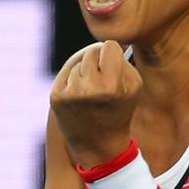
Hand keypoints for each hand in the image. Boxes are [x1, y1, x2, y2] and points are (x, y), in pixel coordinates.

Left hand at [50, 41, 142, 167]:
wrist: (99, 145)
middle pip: (91, 52)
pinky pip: (65, 72)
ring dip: (85, 72)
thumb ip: (120, 58)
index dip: (113, 56)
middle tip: (103, 83)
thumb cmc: (120, 110)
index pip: (109, 46)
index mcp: (111, 86)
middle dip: (97, 63)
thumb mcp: (133, 86)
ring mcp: (69, 93)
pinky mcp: (55, 97)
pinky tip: (80, 96)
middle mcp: (88, 89)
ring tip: (92, 94)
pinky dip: (73, 79)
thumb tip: (101, 43)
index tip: (114, 71)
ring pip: (77, 62)